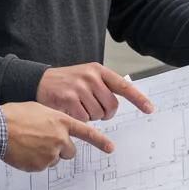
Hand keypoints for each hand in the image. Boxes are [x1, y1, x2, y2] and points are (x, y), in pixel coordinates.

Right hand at [1, 101, 115, 171]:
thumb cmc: (16, 116)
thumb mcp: (40, 110)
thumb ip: (54, 120)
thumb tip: (58, 128)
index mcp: (61, 121)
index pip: (87, 133)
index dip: (100, 141)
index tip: (110, 148)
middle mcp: (60, 138)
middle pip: (70, 151)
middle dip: (61, 148)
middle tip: (44, 141)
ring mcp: (51, 153)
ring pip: (55, 159)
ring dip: (47, 154)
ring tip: (30, 144)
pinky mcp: (40, 165)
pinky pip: (43, 166)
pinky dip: (35, 161)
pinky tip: (25, 151)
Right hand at [37, 62, 153, 120]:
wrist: (39, 81)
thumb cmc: (66, 82)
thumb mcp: (86, 76)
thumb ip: (103, 86)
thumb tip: (118, 103)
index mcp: (98, 70)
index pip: (123, 86)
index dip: (138, 99)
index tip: (149, 109)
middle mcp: (91, 77)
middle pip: (111, 106)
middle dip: (105, 113)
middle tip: (94, 110)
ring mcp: (80, 87)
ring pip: (98, 114)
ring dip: (90, 116)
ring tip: (78, 106)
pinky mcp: (69, 98)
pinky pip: (84, 118)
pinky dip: (79, 119)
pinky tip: (71, 110)